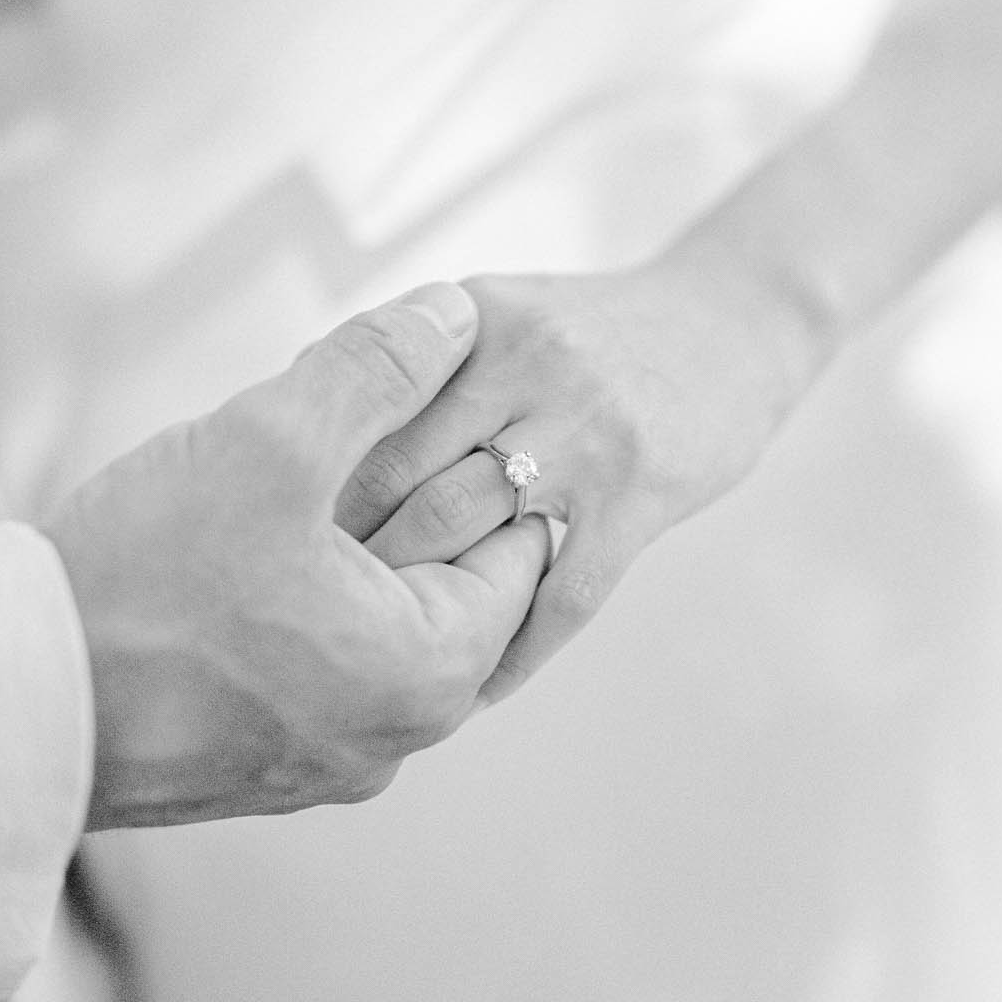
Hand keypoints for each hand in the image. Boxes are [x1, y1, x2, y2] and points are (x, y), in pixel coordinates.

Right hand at [43, 284, 549, 828]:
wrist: (6, 704)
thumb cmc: (142, 586)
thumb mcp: (271, 442)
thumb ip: (378, 369)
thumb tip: (453, 316)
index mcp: (431, 673)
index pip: (519, 548)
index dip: (475, 460)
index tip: (413, 413)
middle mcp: (396, 737)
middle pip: (443, 585)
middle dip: (399, 502)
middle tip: (323, 447)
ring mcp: (325, 761)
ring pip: (371, 623)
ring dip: (338, 551)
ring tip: (268, 495)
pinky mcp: (256, 767)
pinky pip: (311, 667)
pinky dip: (290, 608)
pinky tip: (226, 562)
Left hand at [337, 259, 799, 701]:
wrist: (736, 318)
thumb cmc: (598, 334)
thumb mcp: (500, 317)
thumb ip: (417, 369)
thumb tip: (296, 426)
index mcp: (470, 321)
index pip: (361, 412)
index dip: (305, 490)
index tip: (265, 552)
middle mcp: (521, 363)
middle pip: (397, 473)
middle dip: (341, 555)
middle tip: (297, 624)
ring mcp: (584, 429)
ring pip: (467, 533)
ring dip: (417, 607)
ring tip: (373, 662)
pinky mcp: (640, 489)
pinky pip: (563, 593)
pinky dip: (514, 648)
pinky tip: (480, 685)